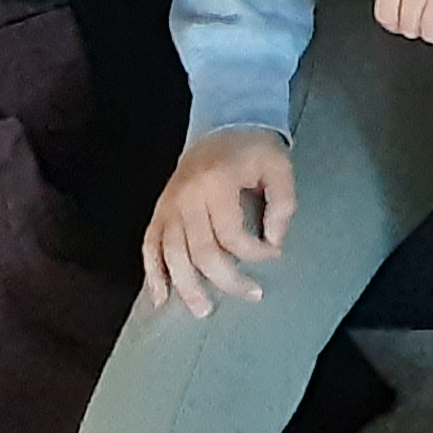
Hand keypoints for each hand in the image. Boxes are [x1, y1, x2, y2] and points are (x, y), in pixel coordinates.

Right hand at [142, 126, 297, 315]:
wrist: (223, 123)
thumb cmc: (253, 149)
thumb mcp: (279, 166)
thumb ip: (283, 204)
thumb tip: (274, 242)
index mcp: (216, 183)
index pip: (232, 234)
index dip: (255, 251)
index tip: (274, 253)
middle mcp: (187, 196)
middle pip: (201, 251)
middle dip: (227, 279)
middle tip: (251, 294)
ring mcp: (169, 204)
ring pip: (172, 255)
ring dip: (187, 287)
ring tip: (204, 309)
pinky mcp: (160, 209)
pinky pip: (149, 246)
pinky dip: (153, 273)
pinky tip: (161, 297)